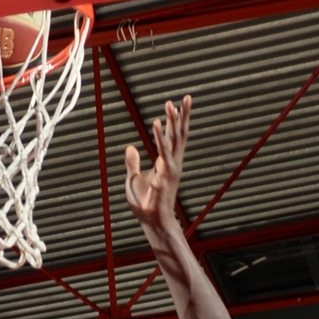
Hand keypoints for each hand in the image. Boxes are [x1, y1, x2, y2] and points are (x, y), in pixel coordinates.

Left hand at [122, 95, 192, 241]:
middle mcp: (173, 163)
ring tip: (170, 104)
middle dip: (183, 115)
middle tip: (187, 97)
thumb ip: (133, 163)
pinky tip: (156, 122)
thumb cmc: (145, 203)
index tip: (180, 103)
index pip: (175, 137)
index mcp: (167, 163)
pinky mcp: (165, 174)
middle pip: (180, 134)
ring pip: (175, 139)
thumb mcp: (134, 179)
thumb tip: (130, 147)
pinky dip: (158, 136)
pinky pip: (162, 151)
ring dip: (172, 120)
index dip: (178, 121)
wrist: (151, 221)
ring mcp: (171, 168)